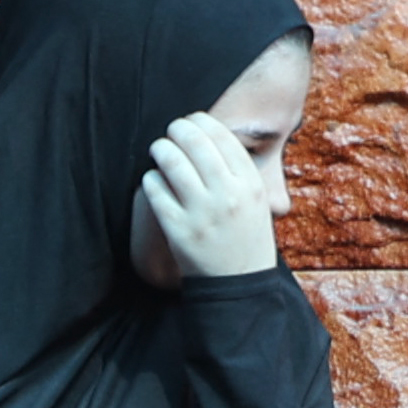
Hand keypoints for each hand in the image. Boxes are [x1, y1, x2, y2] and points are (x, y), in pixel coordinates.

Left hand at [138, 111, 281, 281]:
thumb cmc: (247, 240)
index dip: (201, 121)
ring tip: (159, 150)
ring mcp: (201, 213)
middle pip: (195, 142)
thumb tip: (207, 137)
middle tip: (171, 131)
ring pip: (172, 161)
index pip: (221, 136)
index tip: (192, 121)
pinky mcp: (178, 229)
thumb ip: (238, 172)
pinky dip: (151, 179)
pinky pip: (155, 190)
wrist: (239, 286)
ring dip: (161, 148)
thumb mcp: (256, 203)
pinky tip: (154, 180)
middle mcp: (227, 195)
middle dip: (178, 129)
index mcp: (250, 185)